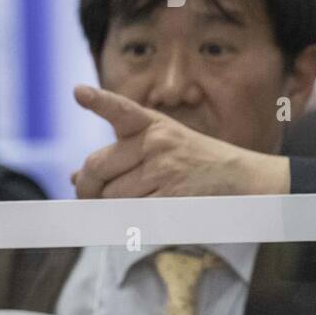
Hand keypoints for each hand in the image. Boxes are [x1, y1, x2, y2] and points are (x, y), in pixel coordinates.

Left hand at [71, 85, 289, 197]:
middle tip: (87, 196)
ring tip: (140, 201)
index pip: (120, 111)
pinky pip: (132, 215)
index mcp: (151, 126)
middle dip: (86, 186)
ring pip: (111, 196)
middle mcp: (157, 143)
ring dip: (115, 207)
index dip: (99, 102)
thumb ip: (118, 158)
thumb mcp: (158, 147)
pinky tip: (150, 214)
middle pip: (96, 168)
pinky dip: (131, 222)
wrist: (242, 179)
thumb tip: (73, 175)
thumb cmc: (193, 163)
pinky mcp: (172, 197)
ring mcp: (165, 170)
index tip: (79, 92)